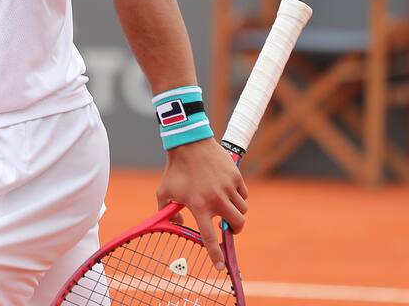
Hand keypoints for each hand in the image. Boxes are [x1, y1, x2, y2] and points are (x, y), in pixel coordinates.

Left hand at [155, 139, 248, 270]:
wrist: (189, 143)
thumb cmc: (175, 169)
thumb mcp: (164, 192)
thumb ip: (166, 212)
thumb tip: (176, 226)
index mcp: (198, 206)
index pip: (210, 237)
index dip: (216, 254)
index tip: (221, 266)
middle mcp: (216, 199)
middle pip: (237, 225)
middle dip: (235, 230)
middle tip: (229, 228)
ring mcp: (228, 188)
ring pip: (242, 210)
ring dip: (236, 212)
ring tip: (225, 205)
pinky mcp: (236, 177)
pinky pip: (243, 194)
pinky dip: (239, 196)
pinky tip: (227, 191)